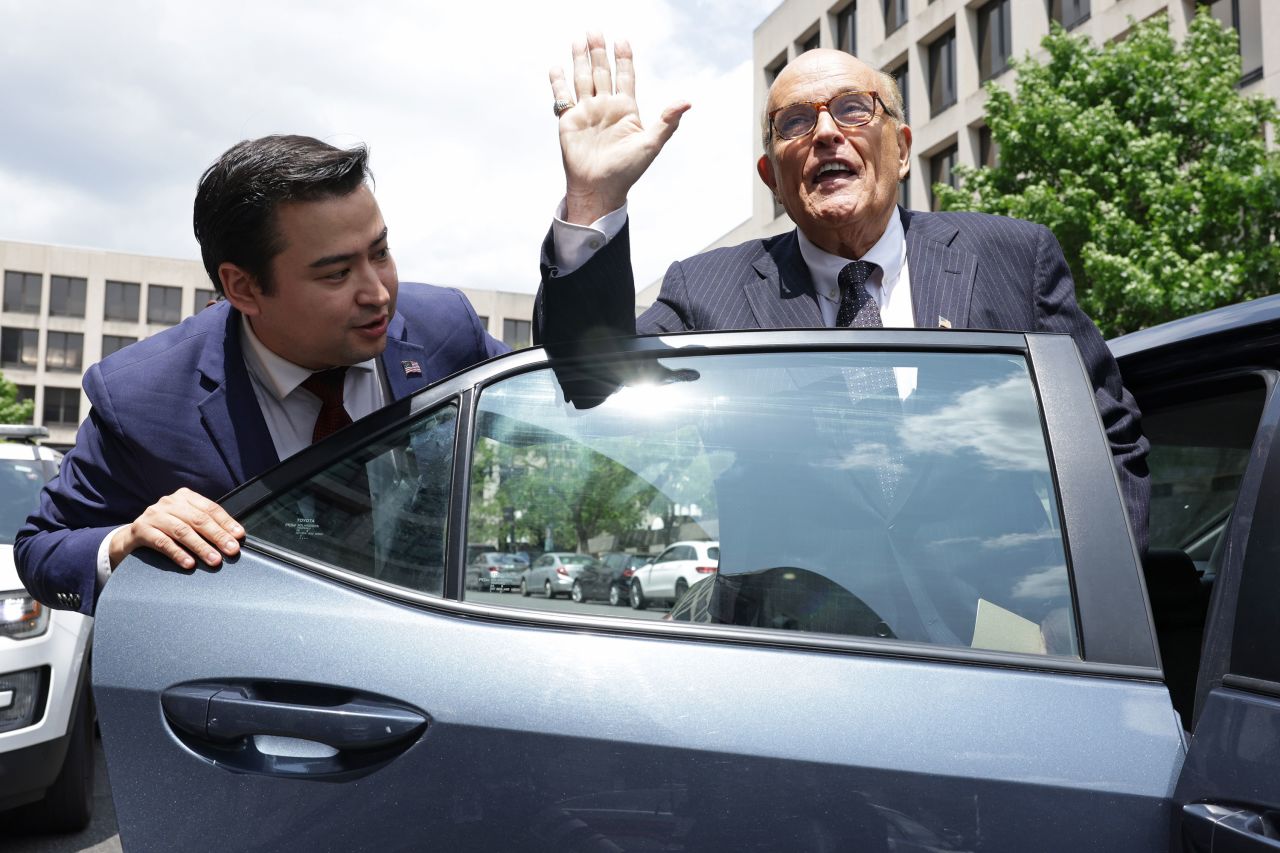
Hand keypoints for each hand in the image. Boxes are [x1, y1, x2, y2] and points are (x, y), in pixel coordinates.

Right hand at [108, 487, 242, 570]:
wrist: (132, 536)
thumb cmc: (167, 529)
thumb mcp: (186, 521)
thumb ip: (206, 525)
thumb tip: (233, 538)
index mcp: (185, 497)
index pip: (210, 508)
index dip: (226, 523)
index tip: (239, 536)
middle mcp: (169, 502)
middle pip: (198, 519)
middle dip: (218, 536)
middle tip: (231, 550)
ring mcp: (154, 515)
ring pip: (182, 531)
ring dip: (201, 547)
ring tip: (214, 560)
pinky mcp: (141, 529)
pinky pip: (163, 542)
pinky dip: (178, 554)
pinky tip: (189, 563)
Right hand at [550, 32, 689, 224]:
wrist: (599, 189)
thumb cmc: (627, 171)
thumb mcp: (651, 145)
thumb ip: (667, 121)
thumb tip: (687, 102)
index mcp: (626, 109)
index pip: (626, 76)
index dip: (624, 58)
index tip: (622, 40)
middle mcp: (606, 107)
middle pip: (602, 72)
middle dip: (599, 51)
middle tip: (595, 30)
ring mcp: (587, 112)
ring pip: (583, 78)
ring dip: (580, 59)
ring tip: (578, 40)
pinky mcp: (569, 121)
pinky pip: (563, 97)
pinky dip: (558, 82)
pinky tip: (556, 67)